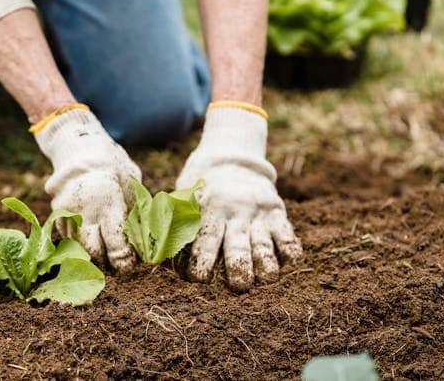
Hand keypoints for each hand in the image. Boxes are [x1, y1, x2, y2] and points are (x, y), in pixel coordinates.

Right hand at [33, 105, 139, 271]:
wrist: (79, 148)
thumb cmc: (113, 165)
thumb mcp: (131, 183)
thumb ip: (133, 211)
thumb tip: (142, 239)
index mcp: (108, 203)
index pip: (115, 244)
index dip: (123, 261)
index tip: (129, 265)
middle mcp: (85, 211)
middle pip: (93, 252)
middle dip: (105, 263)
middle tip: (116, 265)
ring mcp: (67, 213)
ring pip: (78, 247)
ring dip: (91, 255)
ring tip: (104, 255)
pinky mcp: (56, 213)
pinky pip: (68, 237)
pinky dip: (79, 242)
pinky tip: (90, 238)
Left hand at [176, 104, 301, 290]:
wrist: (232, 158)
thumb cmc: (200, 187)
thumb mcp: (184, 196)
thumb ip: (174, 221)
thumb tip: (154, 253)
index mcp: (209, 208)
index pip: (205, 238)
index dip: (202, 261)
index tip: (199, 279)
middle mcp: (235, 210)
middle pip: (237, 245)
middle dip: (238, 268)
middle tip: (239, 287)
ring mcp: (258, 212)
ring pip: (264, 243)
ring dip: (265, 265)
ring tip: (265, 279)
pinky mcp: (277, 212)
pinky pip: (288, 234)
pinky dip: (290, 249)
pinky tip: (287, 262)